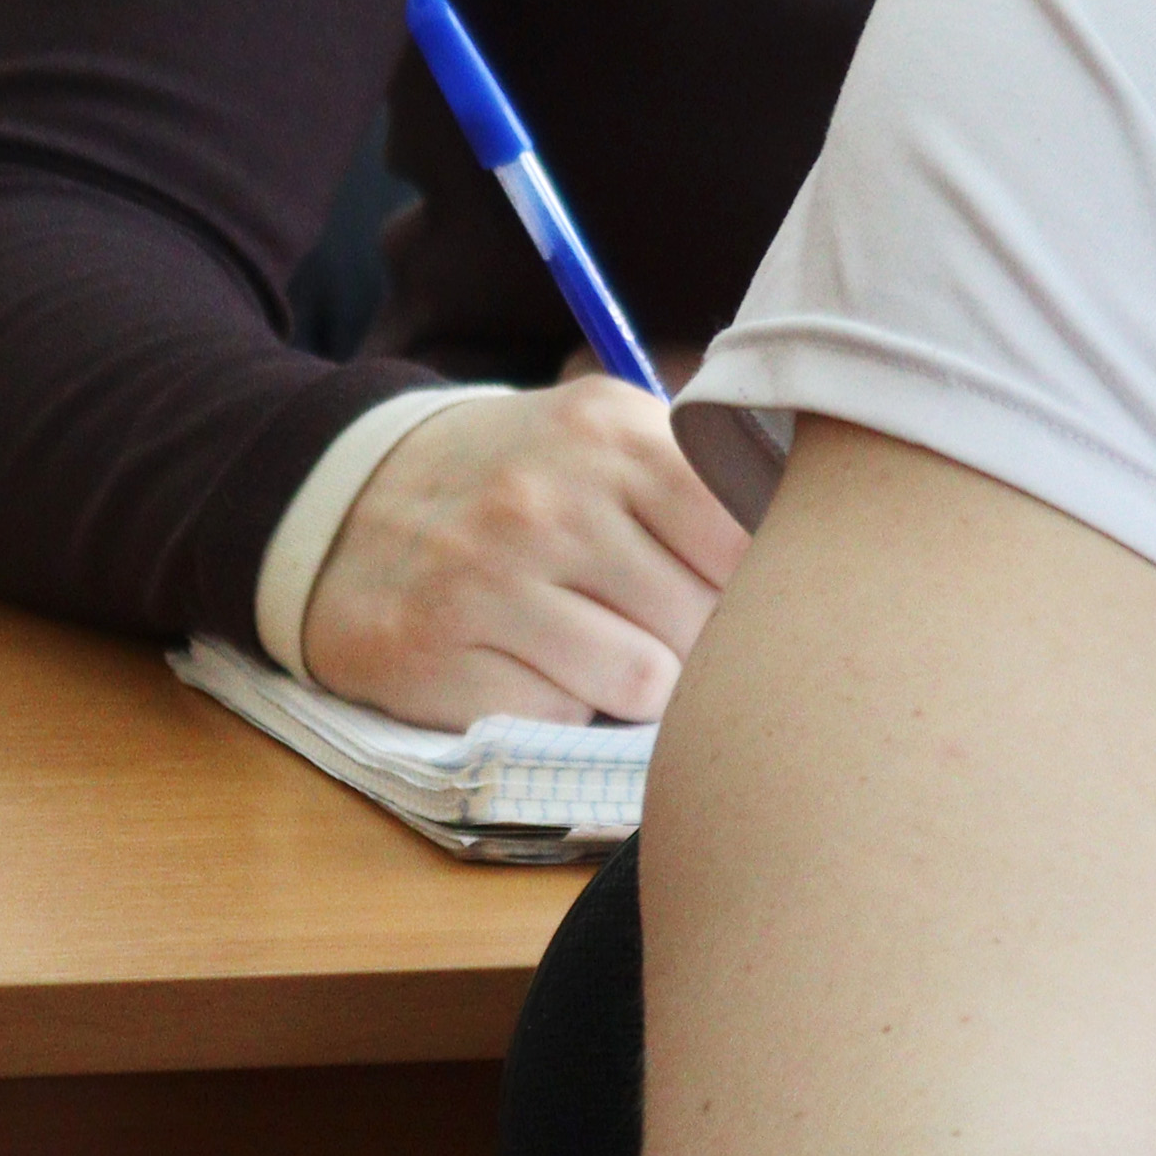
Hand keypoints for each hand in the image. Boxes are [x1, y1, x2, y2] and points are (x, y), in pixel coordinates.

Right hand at [298, 375, 746, 726]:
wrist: (346, 498)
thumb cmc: (513, 478)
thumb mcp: (603, 438)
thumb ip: (699, 482)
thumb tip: (809, 563)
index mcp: (610, 434)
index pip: (744, 540)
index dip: (752, 586)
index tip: (730, 594)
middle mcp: (546, 502)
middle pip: (700, 623)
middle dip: (696, 644)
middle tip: (660, 632)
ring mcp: (484, 582)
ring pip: (643, 685)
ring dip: (636, 687)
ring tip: (602, 653)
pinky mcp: (433, 657)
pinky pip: (559, 721)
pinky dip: (561, 710)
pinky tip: (529, 668)